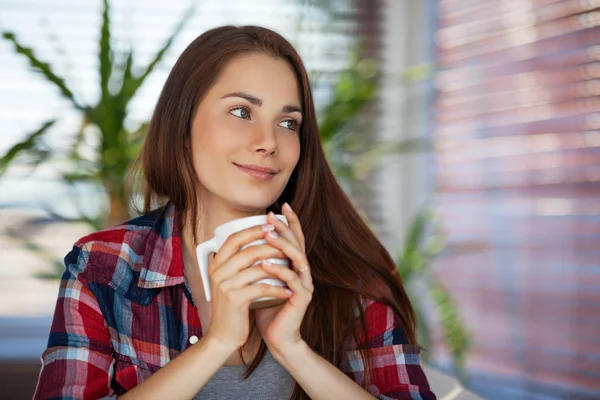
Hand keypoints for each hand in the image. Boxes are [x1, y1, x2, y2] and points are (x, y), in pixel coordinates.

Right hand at [204, 224, 292, 352]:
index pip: (233, 239)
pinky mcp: (235, 299)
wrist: (222, 335)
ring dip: (279, 266)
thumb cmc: (231, 306)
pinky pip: (262, 288)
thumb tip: (254, 242)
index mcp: (216, 264)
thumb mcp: (228, 281)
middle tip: (287, 245)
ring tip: (293, 267)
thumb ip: (235, 263)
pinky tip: (288, 291)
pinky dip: (278, 289)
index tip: (270, 225)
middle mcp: (218, 272)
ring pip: (257, 268)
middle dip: (271, 245)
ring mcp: (225, 285)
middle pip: (248, 251)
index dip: (252, 230)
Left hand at [255, 203, 313, 354]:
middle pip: (298, 244)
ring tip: (269, 236)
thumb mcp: (261, 282)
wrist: (278, 337)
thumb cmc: (269, 309)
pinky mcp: (302, 298)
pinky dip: (279, 271)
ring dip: (283, 246)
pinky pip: (292, 280)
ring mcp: (305, 284)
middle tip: (272, 217)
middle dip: (285, 228)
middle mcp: (303, 272)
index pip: (294, 239)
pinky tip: (266, 265)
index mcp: (294, 267)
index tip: (280, 207)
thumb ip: (258, 265)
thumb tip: (238, 248)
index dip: (290, 222)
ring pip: (298, 259)